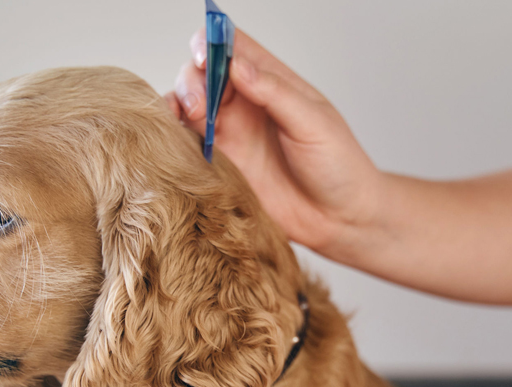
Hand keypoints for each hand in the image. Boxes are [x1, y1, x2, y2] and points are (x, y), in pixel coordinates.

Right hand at [165, 28, 383, 255]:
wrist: (338, 218)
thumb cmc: (337, 166)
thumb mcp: (313, 123)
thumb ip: (275, 93)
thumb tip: (238, 65)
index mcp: (271, 82)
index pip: (233, 47)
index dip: (212, 42)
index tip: (206, 55)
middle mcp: (245, 104)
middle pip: (201, 74)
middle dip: (193, 80)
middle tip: (199, 103)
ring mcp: (229, 134)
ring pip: (187, 105)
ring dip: (178, 104)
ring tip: (190, 118)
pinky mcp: (219, 165)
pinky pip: (186, 144)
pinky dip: (174, 138)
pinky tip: (177, 141)